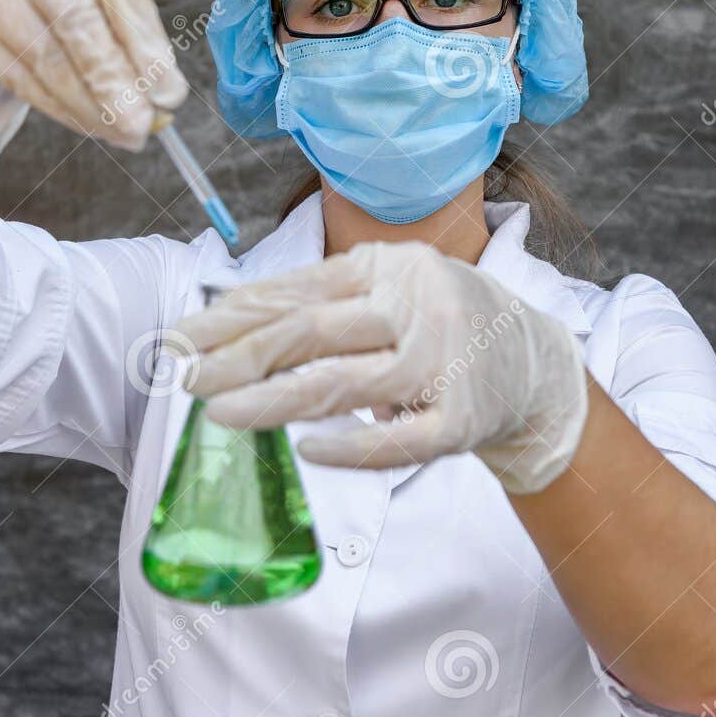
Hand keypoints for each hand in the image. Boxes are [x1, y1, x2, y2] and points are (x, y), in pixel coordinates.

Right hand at [0, 0, 187, 167]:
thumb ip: (127, 28)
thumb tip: (164, 93)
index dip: (144, 39)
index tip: (170, 90)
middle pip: (75, 17)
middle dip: (115, 78)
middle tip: (143, 124)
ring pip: (45, 55)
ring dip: (89, 103)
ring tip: (122, 131)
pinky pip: (17, 77)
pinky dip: (58, 108)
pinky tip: (86, 123)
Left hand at [174, 241, 589, 493]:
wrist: (533, 365)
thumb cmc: (439, 322)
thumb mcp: (392, 286)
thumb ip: (326, 298)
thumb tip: (229, 321)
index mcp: (391, 266)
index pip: (298, 287)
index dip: (233, 314)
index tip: (182, 337)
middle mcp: (418, 305)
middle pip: (313, 330)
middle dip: (240, 355)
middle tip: (188, 378)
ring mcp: (442, 363)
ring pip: (345, 384)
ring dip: (275, 401)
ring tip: (220, 413)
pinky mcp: (461, 421)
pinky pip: (395, 440)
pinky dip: (348, 447)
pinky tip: (306, 451)